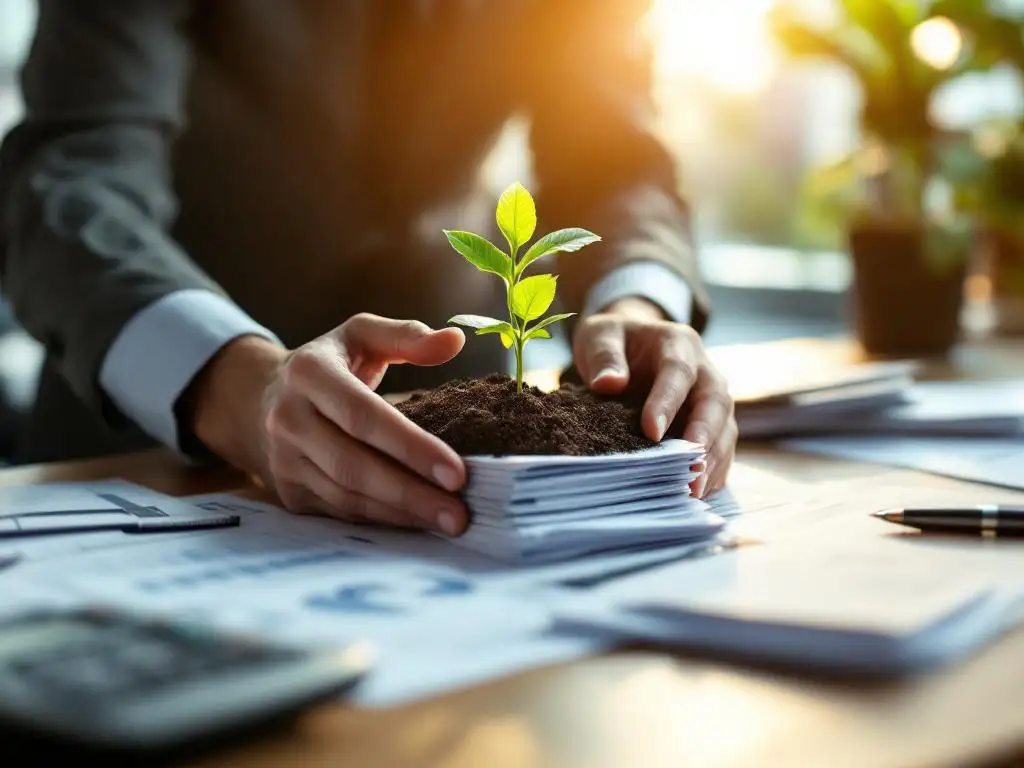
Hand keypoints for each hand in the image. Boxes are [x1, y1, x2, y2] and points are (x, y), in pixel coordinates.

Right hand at [186, 314, 468, 534]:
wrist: (258, 400)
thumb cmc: (329, 364)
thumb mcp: (361, 335)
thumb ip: (408, 336)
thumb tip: (455, 341)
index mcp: (309, 373)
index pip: (362, 416)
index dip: (410, 446)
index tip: (456, 471)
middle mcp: (288, 419)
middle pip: (354, 465)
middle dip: (410, 493)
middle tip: (459, 513)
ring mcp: (284, 461)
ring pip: (347, 496)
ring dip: (400, 513)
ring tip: (449, 521)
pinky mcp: (289, 492)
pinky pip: (340, 511)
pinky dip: (383, 520)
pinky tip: (418, 521)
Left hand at [572, 297, 735, 497]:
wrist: (630, 342)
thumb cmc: (615, 340)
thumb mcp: (600, 335)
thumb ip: (604, 356)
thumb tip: (608, 383)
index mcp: (678, 343)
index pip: (678, 372)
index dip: (668, 402)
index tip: (652, 432)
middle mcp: (704, 370)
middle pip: (715, 402)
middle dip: (705, 437)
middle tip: (690, 469)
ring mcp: (711, 398)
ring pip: (725, 428)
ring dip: (713, 460)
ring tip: (694, 490)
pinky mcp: (710, 422)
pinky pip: (721, 447)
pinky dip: (714, 470)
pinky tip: (699, 492)